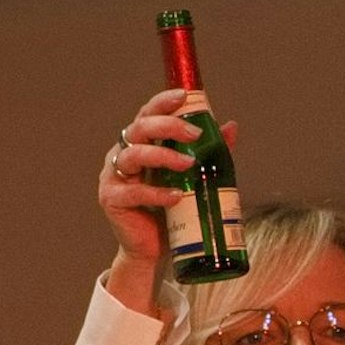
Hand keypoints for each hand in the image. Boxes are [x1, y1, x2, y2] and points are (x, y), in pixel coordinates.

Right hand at [99, 90, 237, 305]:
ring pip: (132, 155)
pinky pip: (133, 192)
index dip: (162, 103)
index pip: (147, 115)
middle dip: (166, 126)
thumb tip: (231, 126)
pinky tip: (176, 195)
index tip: (184, 96)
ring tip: (189, 164)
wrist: (153, 248)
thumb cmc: (173, 209)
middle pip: (138, 129)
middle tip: (194, 133)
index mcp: (140, 144)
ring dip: (162, 156)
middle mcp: (123, 154)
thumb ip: (210, 153)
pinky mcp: (112, 200)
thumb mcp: (195, 178)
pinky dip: (156, 193)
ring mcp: (114, 176)